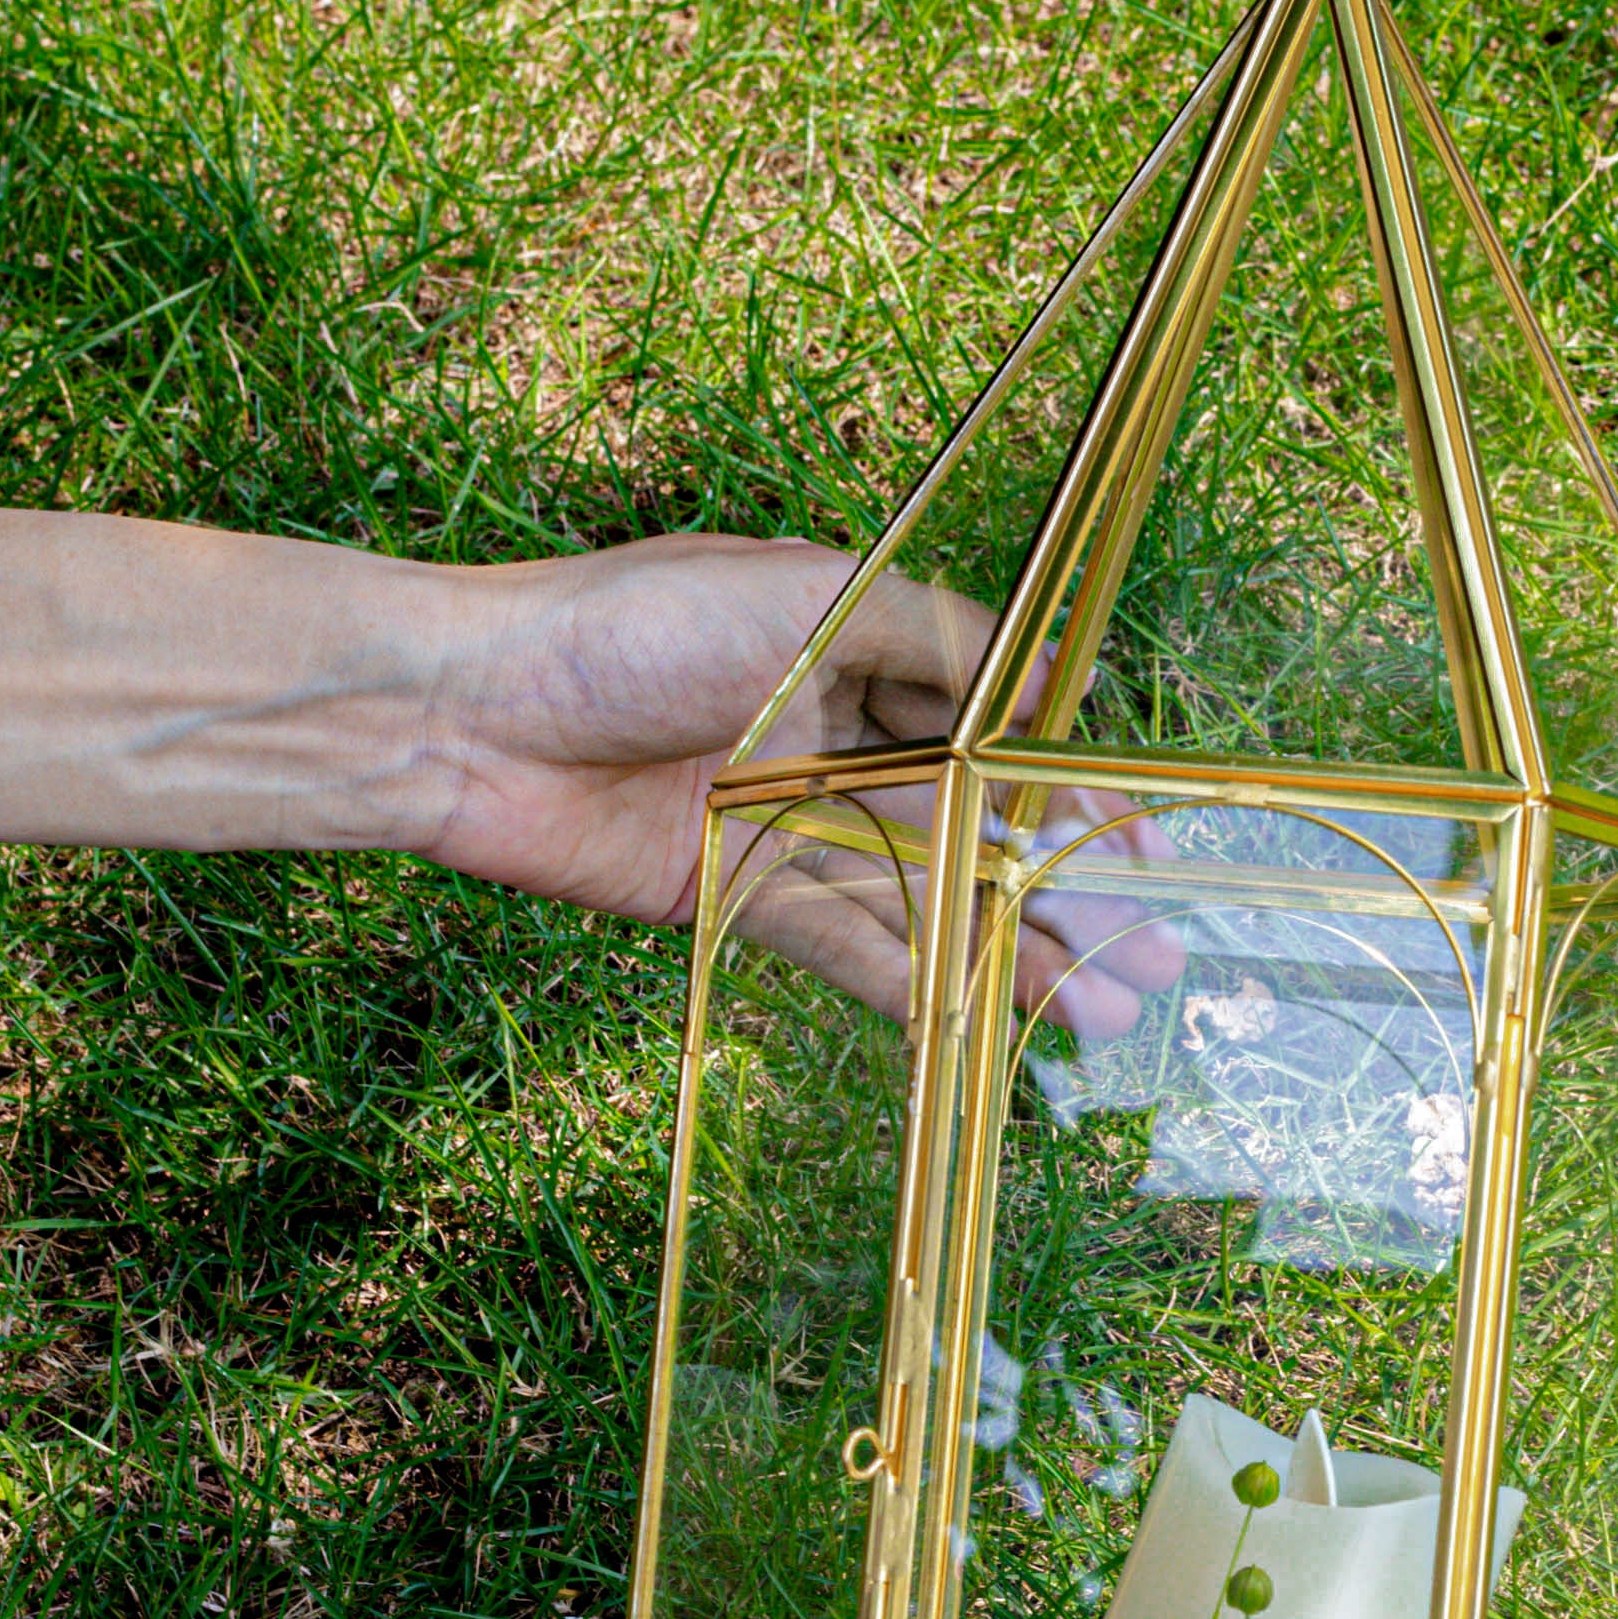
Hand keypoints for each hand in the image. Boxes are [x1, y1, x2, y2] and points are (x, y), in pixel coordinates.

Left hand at [413, 534, 1183, 1039]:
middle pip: (974, 825)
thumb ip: (936, 640)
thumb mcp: (808, 596)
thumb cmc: (626, 626)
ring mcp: (787, 820)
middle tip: (1150, 962)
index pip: (995, 726)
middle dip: (1063, 893)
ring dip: (1008, 954)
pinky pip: (845, 946)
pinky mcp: (735, 896)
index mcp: (857, 646)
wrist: (467, 715)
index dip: (1072, 789)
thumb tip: (1047, 683)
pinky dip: (916, 983)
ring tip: (1094, 1013)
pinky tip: (987, 1022)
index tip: (1141, 847)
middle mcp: (832, 734)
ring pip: (922, 897)